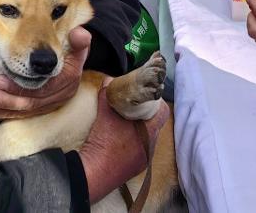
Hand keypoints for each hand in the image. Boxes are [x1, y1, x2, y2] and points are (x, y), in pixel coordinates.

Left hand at [0, 27, 90, 117]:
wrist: (76, 65)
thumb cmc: (74, 52)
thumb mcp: (79, 46)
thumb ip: (79, 41)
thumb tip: (80, 33)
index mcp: (67, 81)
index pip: (40, 88)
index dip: (18, 86)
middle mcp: (60, 96)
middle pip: (30, 102)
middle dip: (4, 98)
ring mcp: (51, 104)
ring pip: (24, 110)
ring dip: (2, 106)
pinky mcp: (43, 108)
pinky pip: (24, 114)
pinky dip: (6, 113)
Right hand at [79, 84, 168, 202]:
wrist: (92, 174)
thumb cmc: (103, 143)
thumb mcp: (104, 114)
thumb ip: (108, 95)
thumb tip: (109, 80)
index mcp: (149, 133)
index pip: (162, 112)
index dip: (156, 101)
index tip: (146, 96)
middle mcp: (150, 147)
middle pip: (154, 124)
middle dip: (146, 114)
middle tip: (134, 105)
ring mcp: (143, 160)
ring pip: (147, 137)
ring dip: (139, 128)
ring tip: (126, 121)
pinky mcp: (135, 168)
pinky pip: (139, 150)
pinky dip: (133, 141)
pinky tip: (121, 138)